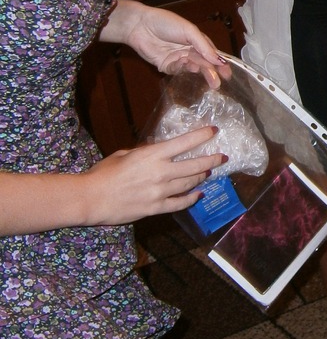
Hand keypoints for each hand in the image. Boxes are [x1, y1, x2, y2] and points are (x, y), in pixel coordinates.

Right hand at [82, 126, 226, 224]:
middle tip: (222, 157)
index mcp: (152, 155)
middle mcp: (161, 173)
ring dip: (202, 177)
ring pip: (190, 184)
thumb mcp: (125, 154)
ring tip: (208, 172)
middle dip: (212, 160)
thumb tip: (159, 152)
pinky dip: (192, 198)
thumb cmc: (104, 173)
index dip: (202, 136)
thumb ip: (146, 153)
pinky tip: (198, 194)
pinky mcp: (156, 208)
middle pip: (195, 165)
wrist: (91, 198)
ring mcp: (160, 192)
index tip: (214, 131)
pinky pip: (180, 203)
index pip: (185, 143)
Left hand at [102, 0, 229, 87]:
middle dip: (211, 73)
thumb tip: (218, 60)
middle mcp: (189, 51)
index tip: (227, 74)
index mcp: (197, 41)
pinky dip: (181, 68)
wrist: (140, 25)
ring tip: (201, 72)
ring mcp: (178, 59)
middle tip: (216, 84)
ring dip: (197, 71)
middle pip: (203, 64)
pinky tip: (183, 63)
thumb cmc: (166, 23)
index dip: (220, 64)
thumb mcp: (189, 30)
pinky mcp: (166, 66)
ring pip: (192, 68)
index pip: (212, 54)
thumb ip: (203, 46)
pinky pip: (177, 71)